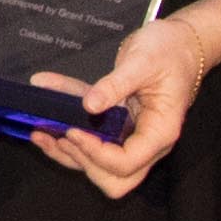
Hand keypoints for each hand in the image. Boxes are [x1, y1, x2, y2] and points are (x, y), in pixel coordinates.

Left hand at [38, 12, 212, 200]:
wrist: (180, 42)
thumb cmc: (170, 50)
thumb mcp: (143, 61)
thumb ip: (116, 84)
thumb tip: (89, 106)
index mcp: (160, 131)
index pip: (126, 163)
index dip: (97, 153)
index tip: (73, 131)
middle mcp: (147, 142)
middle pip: (115, 178)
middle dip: (84, 162)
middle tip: (60, 136)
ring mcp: (131, 138)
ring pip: (98, 166)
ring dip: (67, 155)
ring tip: (39, 133)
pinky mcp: (117, 128)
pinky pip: (90, 142)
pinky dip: (65, 136)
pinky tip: (42, 123)